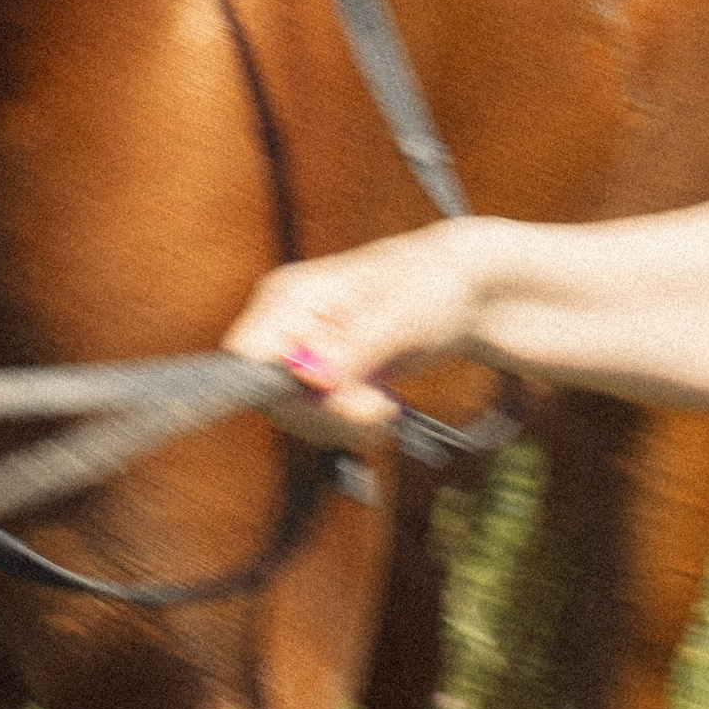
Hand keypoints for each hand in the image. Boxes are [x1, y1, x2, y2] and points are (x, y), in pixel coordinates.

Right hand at [221, 222, 484, 429]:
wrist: (462, 291)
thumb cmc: (432, 283)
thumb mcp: (400, 314)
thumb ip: (353, 345)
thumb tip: (310, 378)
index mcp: (288, 295)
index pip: (246, 355)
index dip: (281, 388)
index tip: (336, 393)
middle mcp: (284, 325)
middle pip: (271, 397)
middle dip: (328, 413)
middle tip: (380, 406)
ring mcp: (300, 353)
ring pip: (295, 416)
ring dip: (346, 424)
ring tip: (388, 404)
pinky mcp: (320, 377)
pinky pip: (318, 420)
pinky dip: (352, 425)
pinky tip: (383, 406)